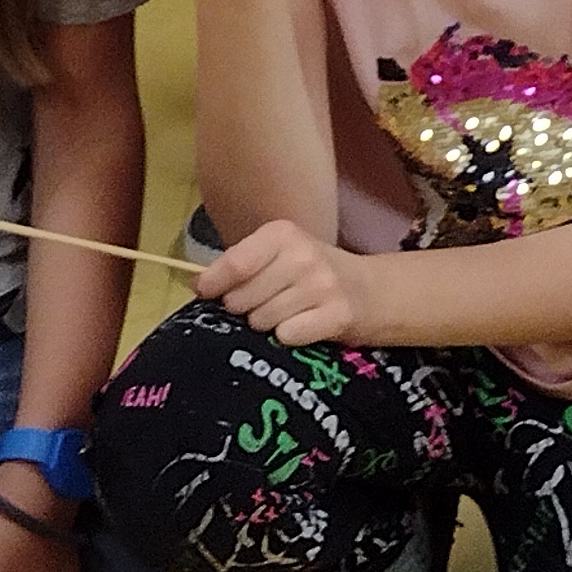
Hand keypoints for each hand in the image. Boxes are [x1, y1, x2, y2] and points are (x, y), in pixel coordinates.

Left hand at [201, 215, 371, 345]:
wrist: (373, 291)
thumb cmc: (314, 272)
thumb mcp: (281, 254)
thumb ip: (242, 264)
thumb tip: (198, 283)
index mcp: (282, 233)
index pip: (235, 263)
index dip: (213, 283)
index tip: (204, 293)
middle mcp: (301, 256)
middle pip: (242, 299)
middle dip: (243, 308)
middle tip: (263, 304)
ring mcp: (321, 286)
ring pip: (261, 320)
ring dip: (266, 324)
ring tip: (286, 314)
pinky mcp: (336, 316)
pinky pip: (287, 336)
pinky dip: (288, 338)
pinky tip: (303, 326)